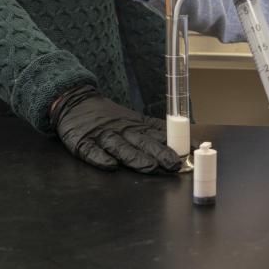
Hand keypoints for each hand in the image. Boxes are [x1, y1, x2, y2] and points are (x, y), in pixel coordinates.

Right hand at [50, 85, 181, 173]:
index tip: (193, 151)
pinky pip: (91, 151)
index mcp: (136, 125)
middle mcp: (122, 130)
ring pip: (120, 148)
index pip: (159, 133)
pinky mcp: (83, 142)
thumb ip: (155, 132)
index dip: (176, 142)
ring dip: (135, 157)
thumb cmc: (109, 116)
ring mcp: (102, 136)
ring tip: (149, 167)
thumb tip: (185, 144)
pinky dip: (100, 158)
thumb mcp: (134, 120)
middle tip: (174, 164)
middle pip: (143, 142)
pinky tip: (110, 166)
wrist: (75, 101)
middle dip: (160, 153)